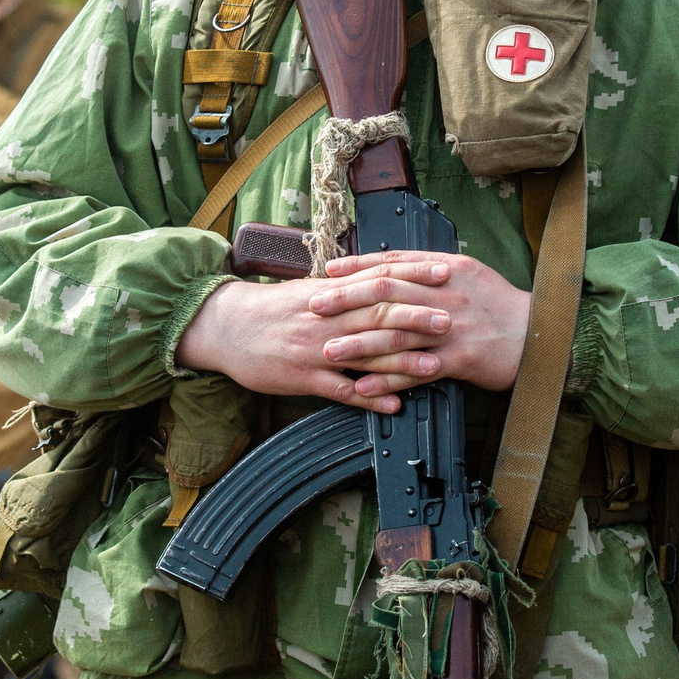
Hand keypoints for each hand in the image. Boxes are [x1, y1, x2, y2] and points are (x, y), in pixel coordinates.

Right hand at [174, 249, 528, 409]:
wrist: (226, 327)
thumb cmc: (272, 308)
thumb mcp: (310, 289)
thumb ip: (346, 286)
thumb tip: (383, 277)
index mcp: (331, 293)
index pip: (379, 279)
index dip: (413, 276)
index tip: (445, 273)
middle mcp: (327, 318)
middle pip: (378, 315)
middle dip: (417, 317)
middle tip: (451, 320)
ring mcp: (316, 350)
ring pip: (365, 354)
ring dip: (402, 362)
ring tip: (435, 366)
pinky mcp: (303, 378)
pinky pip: (341, 391)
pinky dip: (370, 399)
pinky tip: (395, 405)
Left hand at [314, 250, 529, 395]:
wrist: (540, 335)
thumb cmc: (501, 306)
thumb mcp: (470, 274)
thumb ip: (433, 269)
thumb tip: (396, 263)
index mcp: (447, 269)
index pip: (394, 263)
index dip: (358, 266)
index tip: (329, 270)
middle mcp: (446, 295)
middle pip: (386, 294)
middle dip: (346, 299)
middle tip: (315, 306)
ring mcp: (452, 328)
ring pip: (396, 333)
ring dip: (359, 343)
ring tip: (329, 350)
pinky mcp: (461, 359)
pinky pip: (416, 371)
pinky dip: (388, 380)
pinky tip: (364, 386)